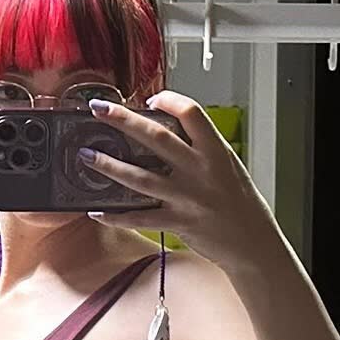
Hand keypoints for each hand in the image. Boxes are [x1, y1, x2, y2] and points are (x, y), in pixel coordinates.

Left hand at [79, 91, 280, 268]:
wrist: (252, 241)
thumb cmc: (240, 202)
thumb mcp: (227, 166)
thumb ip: (200, 149)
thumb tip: (166, 133)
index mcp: (216, 151)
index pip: (192, 113)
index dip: (169, 100)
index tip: (150, 98)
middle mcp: (200, 170)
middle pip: (157, 138)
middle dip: (124, 121)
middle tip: (99, 110)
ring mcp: (187, 197)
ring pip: (141, 177)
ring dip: (109, 166)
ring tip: (86, 156)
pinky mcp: (177, 223)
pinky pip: (140, 218)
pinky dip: (116, 215)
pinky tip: (97, 210)